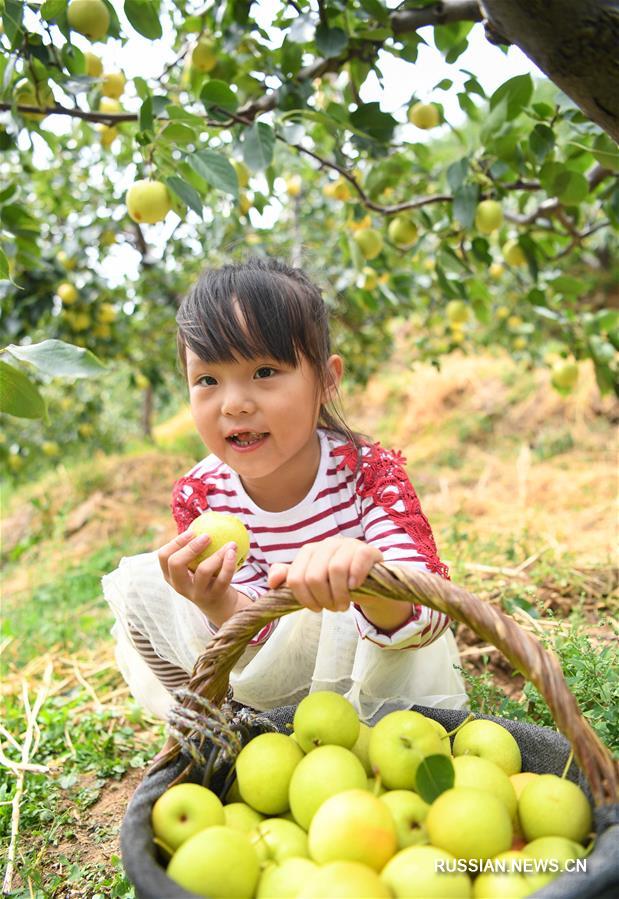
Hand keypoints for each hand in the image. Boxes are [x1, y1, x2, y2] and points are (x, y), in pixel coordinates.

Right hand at [157, 530, 238, 618]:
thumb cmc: (206, 577)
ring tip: (230, 543)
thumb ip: (194, 548)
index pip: (164, 556)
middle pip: (176, 564)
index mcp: (170, 575)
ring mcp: (196, 594)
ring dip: (218, 554)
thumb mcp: (194, 565)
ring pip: (203, 571)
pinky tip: (234, 551)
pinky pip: (223, 578)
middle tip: (207, 536)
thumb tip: (204, 518)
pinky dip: (229, 564)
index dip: (176, 542)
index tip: (192, 531)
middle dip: (190, 547)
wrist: (220, 605)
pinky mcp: (213, 597)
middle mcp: (179, 586)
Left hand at [267, 537, 382, 612]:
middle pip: (314, 577)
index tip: (316, 608)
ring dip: (339, 595)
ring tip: (343, 604)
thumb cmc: (337, 583)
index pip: (296, 578)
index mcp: (309, 551)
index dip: (304, 599)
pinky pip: (357, 562)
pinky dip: (354, 579)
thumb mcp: (312, 582)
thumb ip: (290, 579)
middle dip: (323, 599)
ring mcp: (347, 545)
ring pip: (335, 570)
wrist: (371, 582)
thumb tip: (272, 582)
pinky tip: (355, 588)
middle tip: (332, 608)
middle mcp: (327, 544)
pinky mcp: (366, 550)